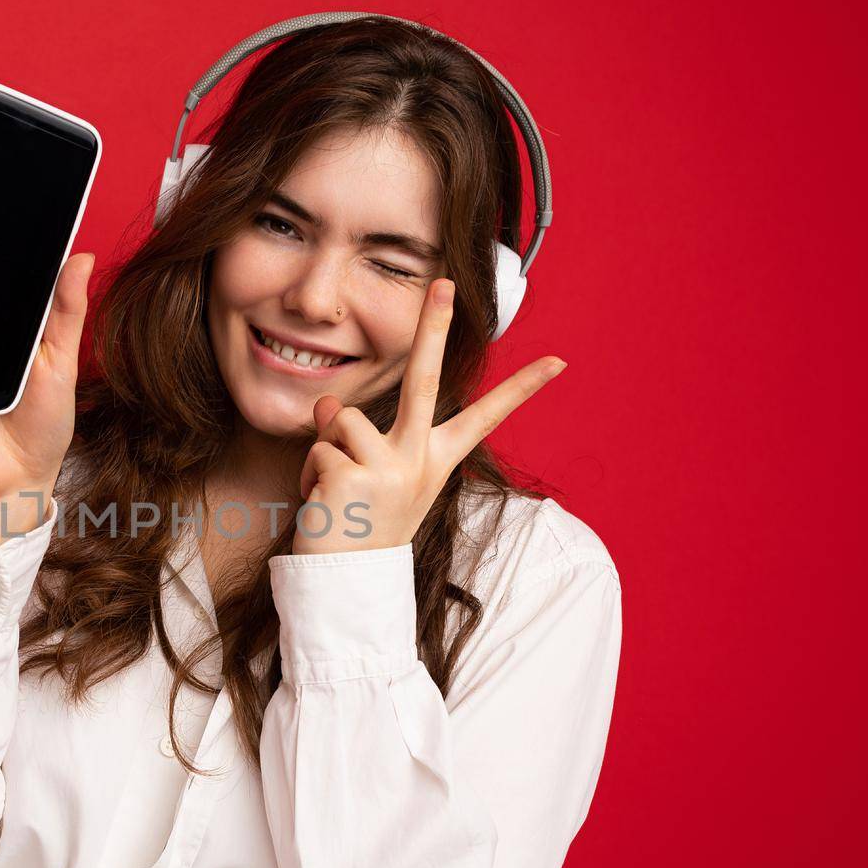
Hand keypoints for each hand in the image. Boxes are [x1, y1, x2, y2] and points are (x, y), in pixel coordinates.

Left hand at [292, 277, 565, 555]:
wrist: (348, 586)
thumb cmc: (361, 528)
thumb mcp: (368, 475)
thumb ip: (354, 435)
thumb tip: (326, 402)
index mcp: (435, 461)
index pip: (484, 418)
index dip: (522, 390)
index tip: (559, 361)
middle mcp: (419, 460)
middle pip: (424, 379)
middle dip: (433, 326)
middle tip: (442, 280)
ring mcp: (389, 467)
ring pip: (341, 418)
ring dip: (325, 449)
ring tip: (335, 489)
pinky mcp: (354, 477)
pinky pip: (318, 450)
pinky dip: (309, 476)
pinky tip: (323, 505)